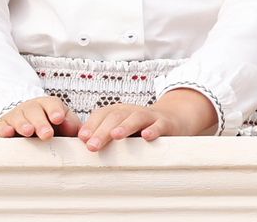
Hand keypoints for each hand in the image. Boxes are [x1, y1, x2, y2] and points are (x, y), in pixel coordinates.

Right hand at [0, 95, 69, 139]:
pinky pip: (1, 127)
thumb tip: (77, 131)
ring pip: (18, 118)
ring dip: (23, 125)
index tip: (58, 119)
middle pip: (35, 111)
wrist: (25, 129)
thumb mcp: (63, 125)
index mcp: (48, 105)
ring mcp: (15, 116)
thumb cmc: (49, 127)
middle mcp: (31, 108)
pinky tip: (8, 133)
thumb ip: (72, 126)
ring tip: (29, 132)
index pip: (52, 104)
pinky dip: (4, 130)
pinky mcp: (2, 126)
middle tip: (47, 134)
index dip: (55, 110)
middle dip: (41, 122)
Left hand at [76, 88, 218, 151]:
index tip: (82, 139)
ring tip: (115, 136)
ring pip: (136, 118)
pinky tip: (146, 136)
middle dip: (102, 131)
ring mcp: (150, 116)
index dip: (91, 125)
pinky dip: (153, 130)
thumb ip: (104, 135)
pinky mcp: (166, 123)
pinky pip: (159, 125)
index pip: (102, 115)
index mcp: (119, 112)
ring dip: (125, 126)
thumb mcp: (122, 129)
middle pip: (115, 117)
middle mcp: (132, 111)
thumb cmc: (142, 128)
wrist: (174, 118)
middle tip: (92, 146)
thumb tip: (83, 145)